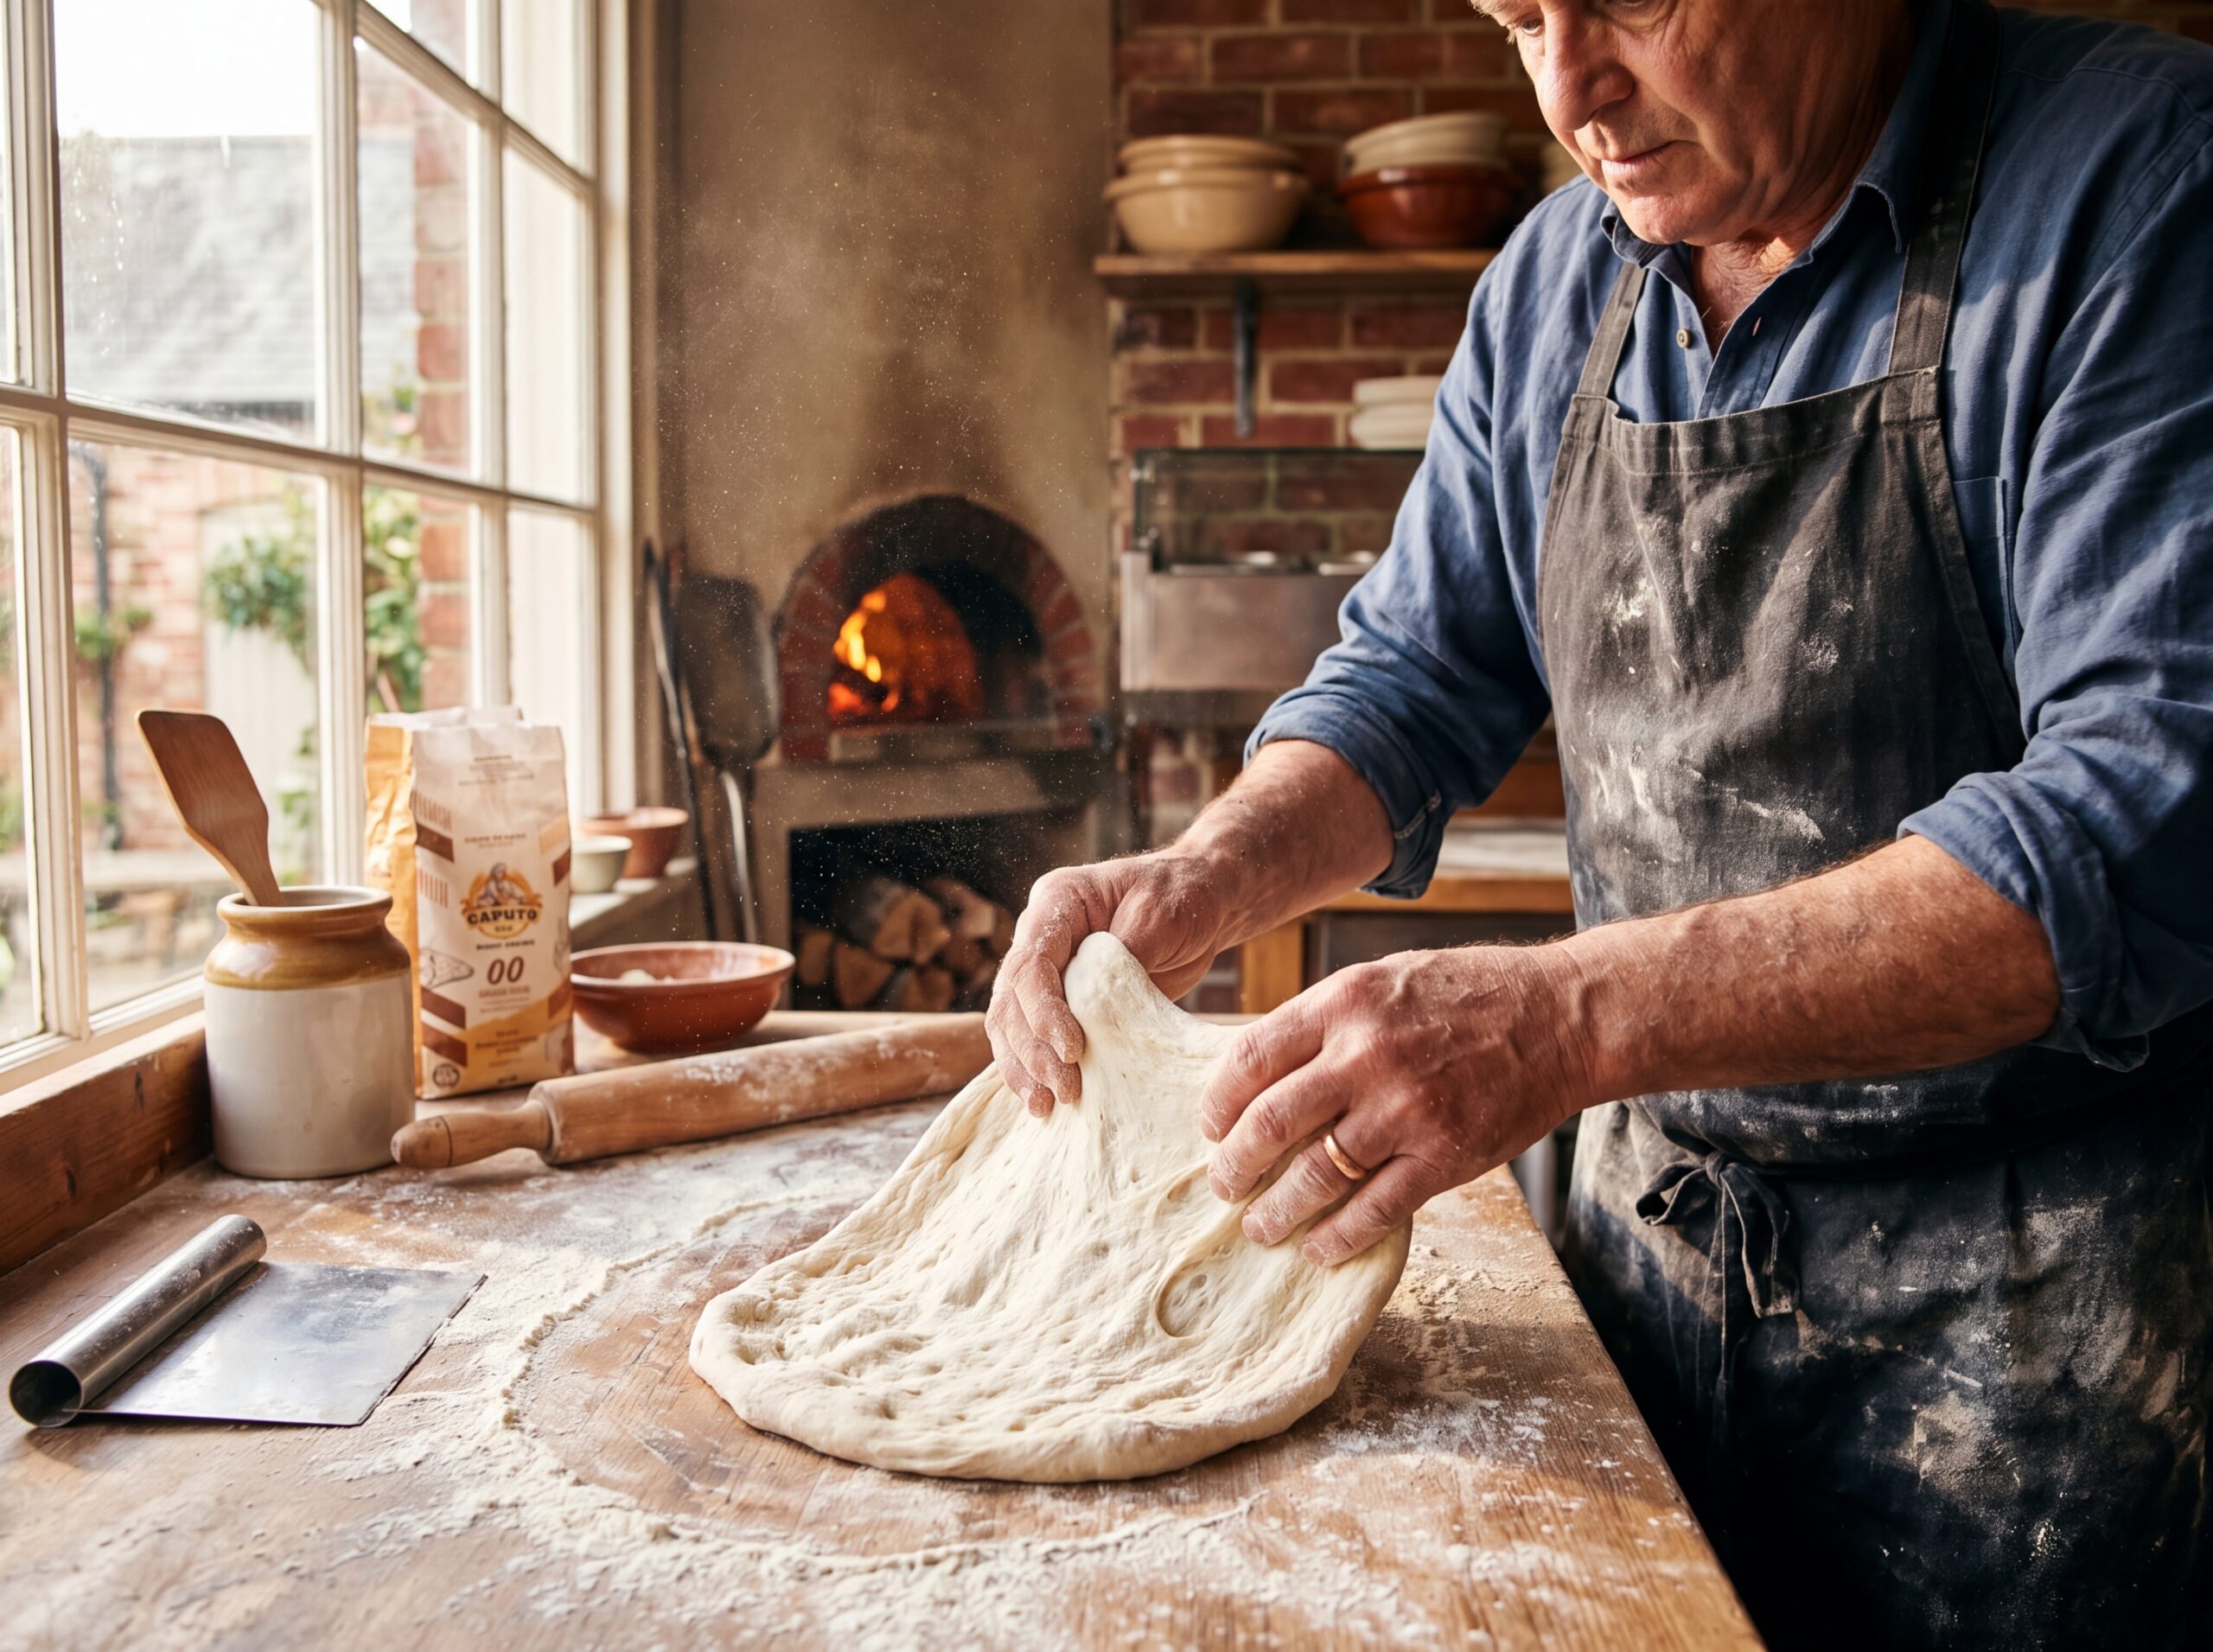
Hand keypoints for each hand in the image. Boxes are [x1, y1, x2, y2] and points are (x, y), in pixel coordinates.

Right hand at [988, 853, 1231, 1115]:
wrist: (1200, 903)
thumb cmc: (1182, 897)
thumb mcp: (1161, 915)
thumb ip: (1126, 952)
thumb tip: (1095, 1000)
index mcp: (1058, 900)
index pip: (1031, 963)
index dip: (1043, 1011)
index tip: (1072, 1050)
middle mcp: (1040, 934)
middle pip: (1012, 998)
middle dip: (1032, 1050)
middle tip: (1064, 1090)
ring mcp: (1047, 968)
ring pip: (1011, 1022)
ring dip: (1025, 1066)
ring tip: (1044, 1105)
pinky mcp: (1062, 999)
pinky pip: (1032, 1035)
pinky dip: (1035, 1067)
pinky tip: (1043, 1099)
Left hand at [1200, 945, 1595, 1264]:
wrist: (1560, 1017)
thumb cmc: (1466, 994)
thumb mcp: (1383, 980)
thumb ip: (1325, 1021)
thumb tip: (1260, 1073)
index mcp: (1344, 1002)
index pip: (1251, 1059)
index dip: (1219, 1103)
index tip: (1211, 1127)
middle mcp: (1367, 1055)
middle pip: (1270, 1123)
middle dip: (1235, 1165)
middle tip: (1224, 1185)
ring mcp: (1406, 1110)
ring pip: (1315, 1176)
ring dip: (1276, 1211)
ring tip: (1261, 1226)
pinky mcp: (1445, 1156)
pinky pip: (1374, 1210)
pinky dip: (1337, 1237)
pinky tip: (1319, 1247)